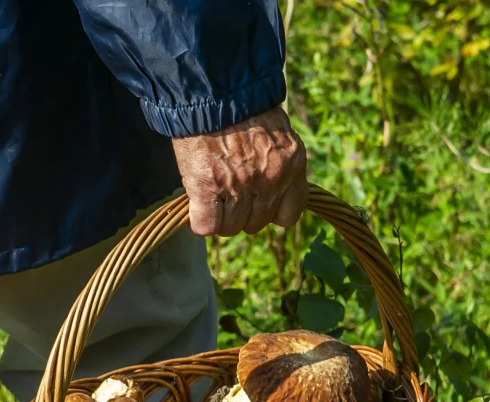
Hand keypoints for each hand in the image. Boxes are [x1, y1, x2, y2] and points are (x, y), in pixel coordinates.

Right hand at [171, 107, 307, 236]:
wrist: (212, 84)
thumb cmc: (241, 104)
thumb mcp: (276, 131)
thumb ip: (277, 162)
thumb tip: (268, 186)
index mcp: (292, 164)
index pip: (289, 216)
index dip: (270, 212)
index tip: (257, 201)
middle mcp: (271, 179)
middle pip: (256, 224)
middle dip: (241, 213)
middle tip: (228, 192)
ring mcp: (239, 185)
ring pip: (230, 228)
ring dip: (219, 217)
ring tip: (211, 194)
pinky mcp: (208, 186)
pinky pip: (206, 226)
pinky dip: (199, 220)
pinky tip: (197, 203)